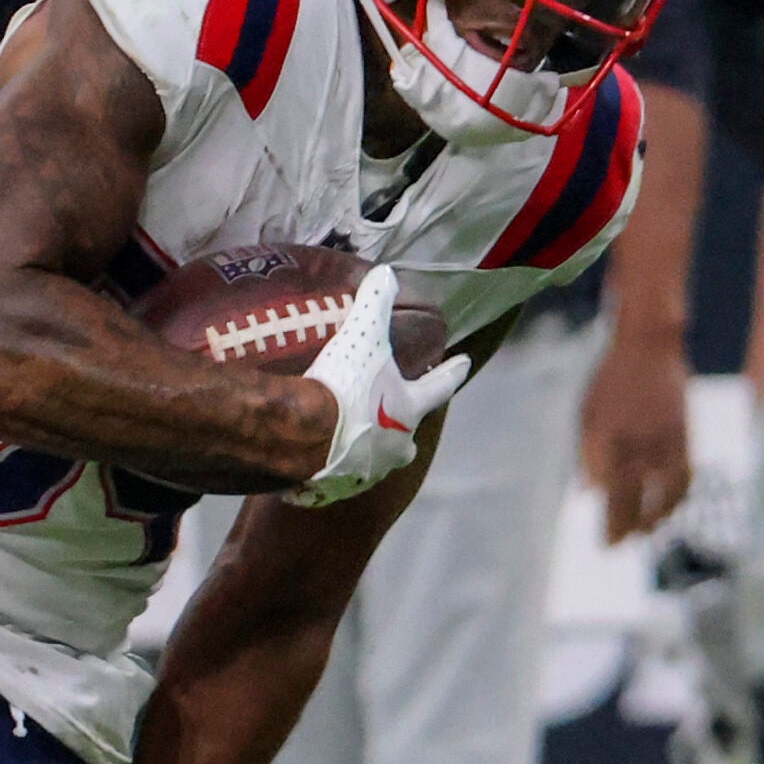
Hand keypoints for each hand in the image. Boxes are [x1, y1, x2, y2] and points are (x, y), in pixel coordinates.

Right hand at [287, 267, 468, 507]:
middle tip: (393, 421)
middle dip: (403, 433)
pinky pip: (330, 482)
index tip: (464, 364)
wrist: (299, 435)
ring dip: (363, 455)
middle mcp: (394, 448)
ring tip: (345, 444)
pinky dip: (324, 474)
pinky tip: (309, 467)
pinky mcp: (330, 490)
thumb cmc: (342, 386)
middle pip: (408, 442)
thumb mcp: (361, 336)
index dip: (452, 372)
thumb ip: (375, 303)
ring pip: (371, 465)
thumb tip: (386, 273)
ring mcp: (363, 474)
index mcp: (408, 410)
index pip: (440, 387)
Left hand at [581, 332, 689, 543]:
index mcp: (606, 439)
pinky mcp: (684, 434)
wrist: (647, 349)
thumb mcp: (587, 416)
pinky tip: (668, 509)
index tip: (605, 542)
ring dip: (656, 518)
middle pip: (632, 497)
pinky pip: (686, 475)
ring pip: (665, 491)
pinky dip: (678, 497)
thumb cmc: (609, 384)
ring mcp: (663, 438)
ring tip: (644, 534)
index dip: (608, 521)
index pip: (607, 493)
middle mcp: (636, 442)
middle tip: (615, 549)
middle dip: (625, 528)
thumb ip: (588, 456)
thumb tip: (588, 493)